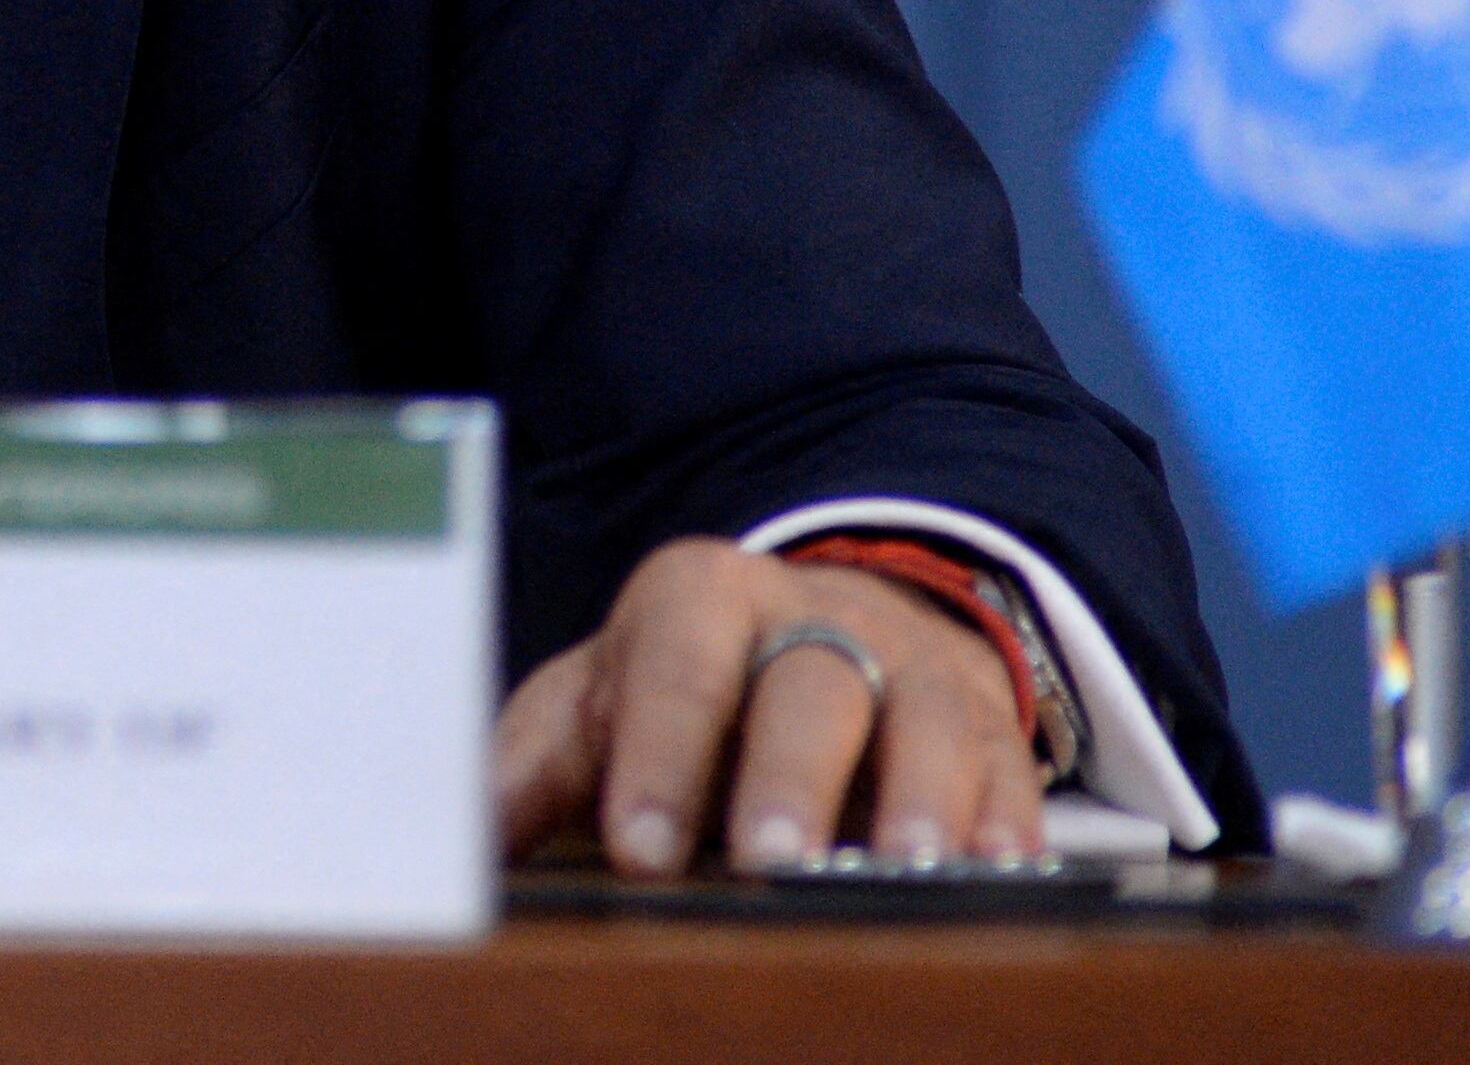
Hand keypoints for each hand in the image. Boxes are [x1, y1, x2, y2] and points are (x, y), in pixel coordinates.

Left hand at [492, 536, 1042, 877]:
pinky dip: (1005, 823)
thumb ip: (532, 764)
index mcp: (698, 598)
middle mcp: (813, 617)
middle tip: (770, 859)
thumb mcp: (599, 702)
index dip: (659, 754)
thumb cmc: (687, 684)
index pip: (676, 665)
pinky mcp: (985, 721)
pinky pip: (1006, 766)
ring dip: (915, 800)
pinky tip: (999, 871)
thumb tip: (463, 836)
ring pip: (922, 721)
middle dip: (790, 777)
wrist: (824, 627)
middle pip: (809, 685)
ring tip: (903, 872)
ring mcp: (910, 665)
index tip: (639, 848)